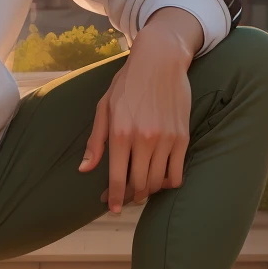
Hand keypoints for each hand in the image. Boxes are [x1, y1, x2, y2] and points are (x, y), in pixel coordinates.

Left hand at [79, 8, 202, 213]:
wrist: (160, 60)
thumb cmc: (128, 83)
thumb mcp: (104, 107)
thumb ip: (96, 141)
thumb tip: (85, 169)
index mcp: (120, 133)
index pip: (117, 178)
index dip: (114, 198)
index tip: (111, 208)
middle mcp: (143, 140)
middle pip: (138, 185)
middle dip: (130, 197)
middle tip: (126, 198)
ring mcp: (165, 140)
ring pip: (157, 182)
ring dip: (149, 192)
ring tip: (142, 189)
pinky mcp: (182, 137)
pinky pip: (177, 173)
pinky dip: (169, 183)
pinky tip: (161, 180)